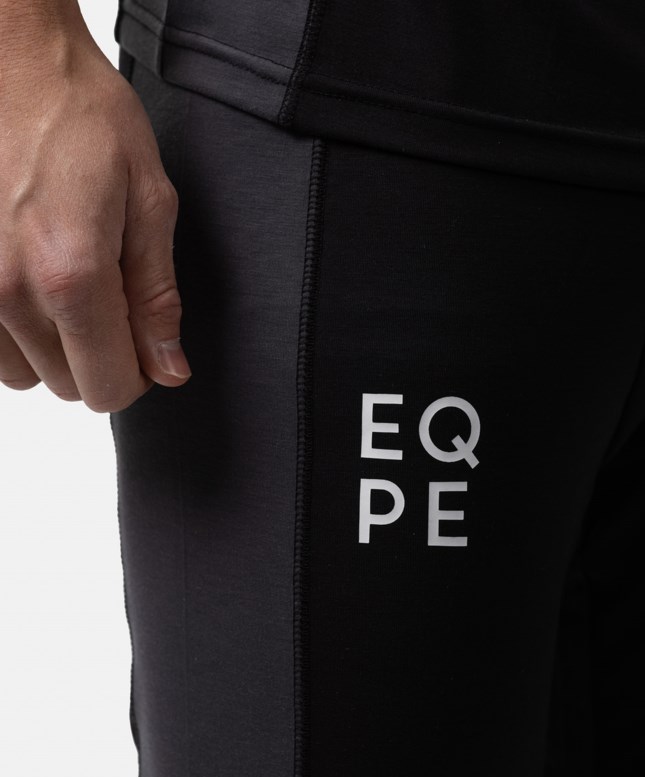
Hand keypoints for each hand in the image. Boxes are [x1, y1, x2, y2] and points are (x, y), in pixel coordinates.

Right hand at [0, 12, 190, 411]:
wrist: (11, 60)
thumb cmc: (79, 114)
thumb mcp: (148, 201)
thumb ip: (157, 297)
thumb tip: (168, 369)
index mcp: (71, 277)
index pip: (110, 388)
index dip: (137, 375)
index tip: (142, 343)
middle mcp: (8, 292)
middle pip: (67, 386)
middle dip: (97, 356)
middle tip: (108, 297)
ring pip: (22, 373)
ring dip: (51, 347)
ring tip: (64, 282)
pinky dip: (13, 330)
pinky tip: (29, 281)